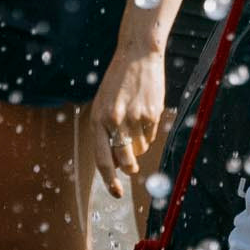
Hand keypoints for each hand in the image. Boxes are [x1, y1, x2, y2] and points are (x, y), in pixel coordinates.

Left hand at [93, 42, 167, 198]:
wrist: (137, 56)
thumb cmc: (118, 83)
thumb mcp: (103, 106)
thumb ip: (106, 133)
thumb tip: (117, 164)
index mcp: (98, 121)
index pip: (103, 159)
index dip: (109, 180)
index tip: (116, 193)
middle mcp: (115, 122)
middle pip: (125, 161)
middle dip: (129, 167)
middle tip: (131, 166)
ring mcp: (134, 118)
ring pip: (140, 150)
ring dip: (140, 145)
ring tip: (136, 125)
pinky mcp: (152, 114)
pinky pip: (151, 136)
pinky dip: (149, 132)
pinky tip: (145, 113)